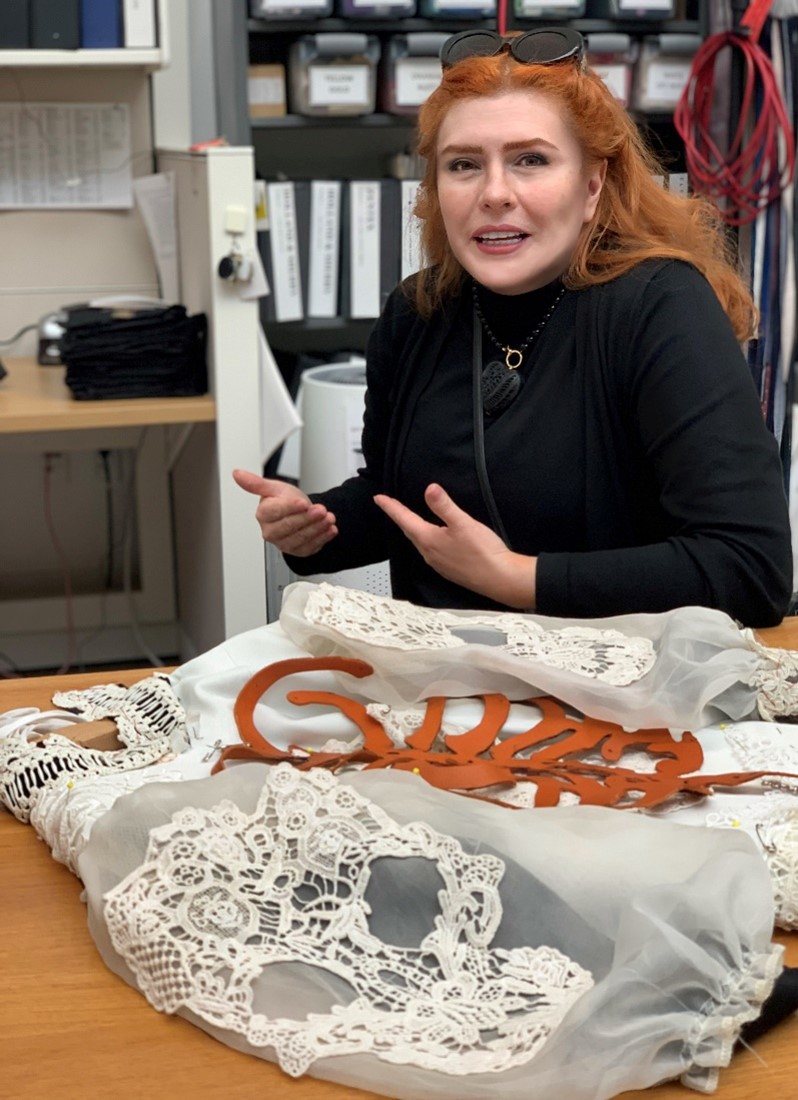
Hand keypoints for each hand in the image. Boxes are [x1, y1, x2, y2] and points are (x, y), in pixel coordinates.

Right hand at [232, 469, 337, 556]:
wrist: (300, 512)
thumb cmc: (285, 500)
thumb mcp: (273, 487)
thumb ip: (256, 483)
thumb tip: (236, 473)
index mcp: (263, 514)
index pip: (275, 512)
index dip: (289, 508)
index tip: (303, 502)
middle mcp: (271, 531)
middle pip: (288, 527)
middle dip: (307, 518)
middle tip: (321, 510)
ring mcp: (284, 543)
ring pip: (300, 538)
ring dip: (317, 528)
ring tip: (329, 518)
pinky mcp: (298, 551)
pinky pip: (310, 547)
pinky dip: (323, 538)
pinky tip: (330, 529)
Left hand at [374, 483, 535, 608]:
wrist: (500, 579)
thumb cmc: (483, 553)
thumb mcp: (463, 523)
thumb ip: (444, 506)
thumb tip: (429, 489)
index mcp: (429, 540)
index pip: (404, 519)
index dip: (390, 507)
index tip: (379, 499)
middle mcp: (429, 554)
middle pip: (409, 531)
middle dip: (399, 517)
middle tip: (390, 506)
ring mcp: (438, 563)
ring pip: (419, 542)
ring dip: (412, 529)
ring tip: (408, 520)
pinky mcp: (449, 569)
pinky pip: (430, 551)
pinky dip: (425, 540)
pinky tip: (432, 539)